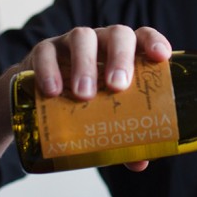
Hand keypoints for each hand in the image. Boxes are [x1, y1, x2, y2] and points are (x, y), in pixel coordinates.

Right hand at [20, 25, 171, 171]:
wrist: (37, 102)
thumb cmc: (82, 105)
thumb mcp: (102, 118)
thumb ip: (122, 137)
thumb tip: (140, 162)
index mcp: (123, 54)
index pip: (142, 37)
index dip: (153, 41)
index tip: (160, 56)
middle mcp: (101, 42)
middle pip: (117, 34)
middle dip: (120, 57)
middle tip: (117, 86)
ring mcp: (71, 43)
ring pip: (82, 38)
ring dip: (85, 64)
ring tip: (83, 94)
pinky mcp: (43, 51)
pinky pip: (46, 52)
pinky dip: (49, 69)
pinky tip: (52, 91)